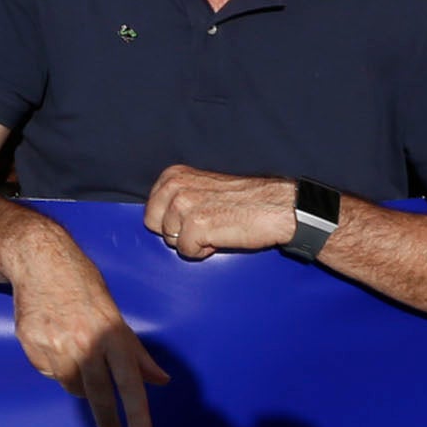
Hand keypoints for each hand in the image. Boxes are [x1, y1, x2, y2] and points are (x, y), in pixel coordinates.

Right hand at [3, 232, 169, 426]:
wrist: (39, 260)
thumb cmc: (82, 285)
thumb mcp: (115, 314)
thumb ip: (137, 353)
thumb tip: (161, 380)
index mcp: (112, 334)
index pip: (130, 384)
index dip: (138, 416)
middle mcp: (85, 342)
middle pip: (99, 396)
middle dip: (107, 419)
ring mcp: (55, 345)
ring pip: (71, 385)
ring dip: (78, 382)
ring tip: (76, 354)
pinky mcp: (32, 345)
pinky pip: (47, 371)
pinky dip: (54, 366)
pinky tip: (54, 341)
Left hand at [141, 165, 299, 258]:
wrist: (276, 208)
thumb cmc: (243, 202)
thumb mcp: (202, 189)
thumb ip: (179, 197)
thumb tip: (158, 218)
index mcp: (174, 175)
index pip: (151, 211)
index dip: (173, 222)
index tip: (196, 217)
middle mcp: (176, 186)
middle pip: (156, 227)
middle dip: (178, 233)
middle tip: (206, 225)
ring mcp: (185, 205)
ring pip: (172, 240)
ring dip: (194, 242)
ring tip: (217, 229)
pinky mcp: (196, 225)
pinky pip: (186, 251)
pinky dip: (203, 251)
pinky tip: (221, 238)